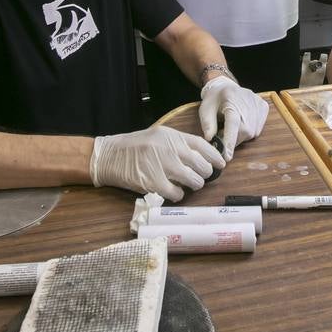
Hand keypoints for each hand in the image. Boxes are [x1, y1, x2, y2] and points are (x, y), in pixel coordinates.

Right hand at [89, 125, 224, 201]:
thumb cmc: (134, 146)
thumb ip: (178, 143)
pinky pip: (177, 194)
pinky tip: (174, 192)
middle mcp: (170, 149)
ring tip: (189, 185)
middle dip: (205, 173)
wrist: (109, 156)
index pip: (202, 145)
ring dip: (195, 185)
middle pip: (201, 164)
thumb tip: (199, 155)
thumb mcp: (158, 136)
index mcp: (172, 136)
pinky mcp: (154, 183)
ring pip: (194, 180)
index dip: (215, 156)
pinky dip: (179, 195)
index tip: (221, 163)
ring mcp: (163, 166)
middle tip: (202, 177)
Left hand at [199, 76, 268, 160]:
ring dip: (240, 135)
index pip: (232, 123)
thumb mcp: (205, 109)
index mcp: (230, 99)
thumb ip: (207, 124)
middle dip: (233, 139)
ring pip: (252, 132)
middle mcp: (247, 101)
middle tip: (223, 134)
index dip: (230, 140)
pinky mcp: (264, 107)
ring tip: (232, 125)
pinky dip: (249, 131)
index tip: (227, 156)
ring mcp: (258, 104)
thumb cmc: (214, 99)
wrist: (226, 85)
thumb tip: (210, 139)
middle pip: (244, 131)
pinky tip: (242, 121)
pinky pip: (257, 128)